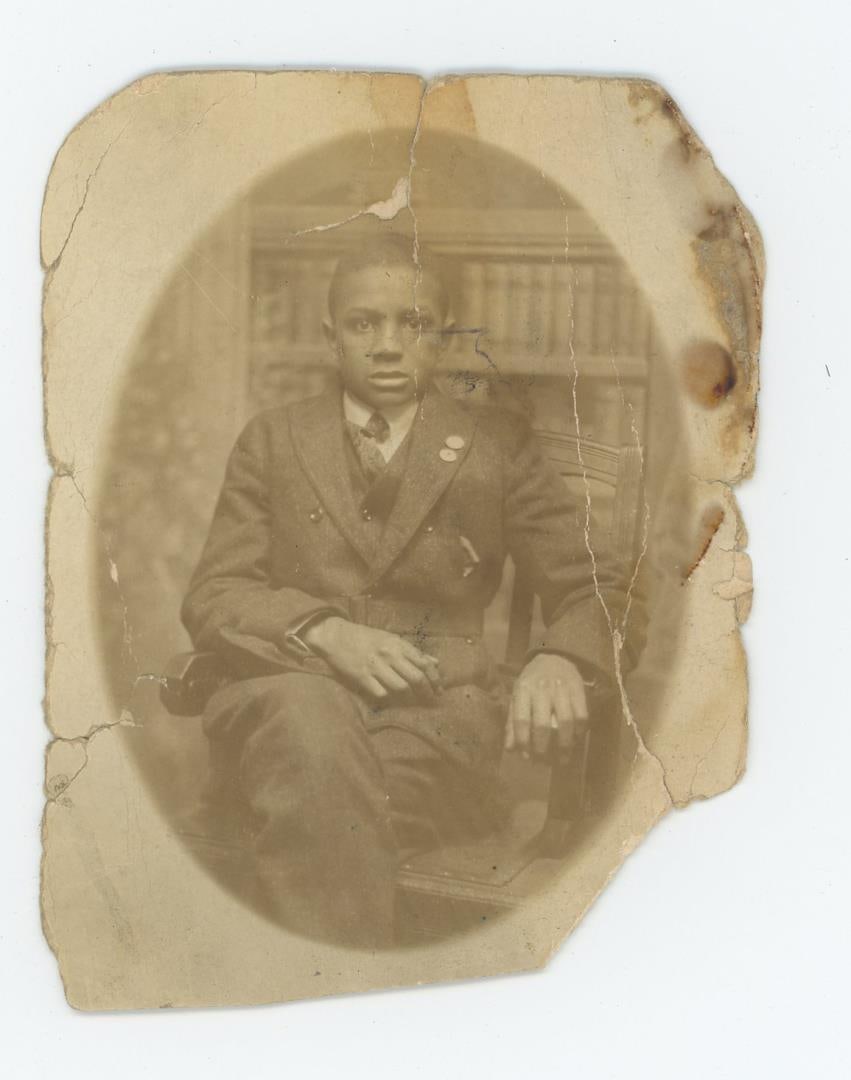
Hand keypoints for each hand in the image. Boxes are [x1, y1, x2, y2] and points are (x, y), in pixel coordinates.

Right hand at [304, 616, 442, 702]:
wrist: (336, 636)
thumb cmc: (366, 638)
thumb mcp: (391, 639)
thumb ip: (413, 652)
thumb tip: (435, 662)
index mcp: (398, 644)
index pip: (424, 663)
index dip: (435, 679)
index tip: (439, 689)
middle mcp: (389, 654)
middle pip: (416, 678)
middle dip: (427, 692)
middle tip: (430, 700)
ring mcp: (375, 666)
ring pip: (401, 688)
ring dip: (409, 698)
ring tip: (412, 701)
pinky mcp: (362, 677)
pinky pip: (382, 693)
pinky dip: (389, 698)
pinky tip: (391, 699)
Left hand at [505, 653, 588, 755]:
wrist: (554, 657)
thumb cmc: (532, 682)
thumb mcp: (517, 696)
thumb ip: (512, 722)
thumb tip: (509, 749)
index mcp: (523, 690)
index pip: (521, 720)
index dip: (523, 741)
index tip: (526, 755)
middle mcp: (541, 688)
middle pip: (543, 724)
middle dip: (542, 746)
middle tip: (543, 759)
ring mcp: (561, 688)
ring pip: (565, 722)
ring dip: (565, 744)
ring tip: (563, 756)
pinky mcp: (578, 689)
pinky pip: (582, 715)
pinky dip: (580, 731)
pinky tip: (576, 739)